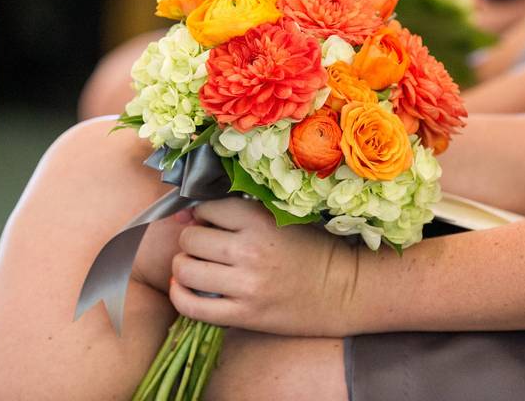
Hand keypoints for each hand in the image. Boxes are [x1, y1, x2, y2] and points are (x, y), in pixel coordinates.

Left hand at [169, 199, 357, 336]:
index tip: (209, 221)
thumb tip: (187, 215)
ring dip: (184, 266)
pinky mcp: (245, 315)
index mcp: (259, 220)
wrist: (344, 290)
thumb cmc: (313, 249)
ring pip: (186, 270)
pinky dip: (180, 296)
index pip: (206, 208)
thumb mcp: (281, 218)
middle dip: (191, 239)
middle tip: (203, 245)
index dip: (203, 214)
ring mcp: (246, 286)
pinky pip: (192, 307)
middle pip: (190, 239)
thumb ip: (242, 213)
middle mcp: (249, 251)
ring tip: (196, 266)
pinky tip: (186, 288)